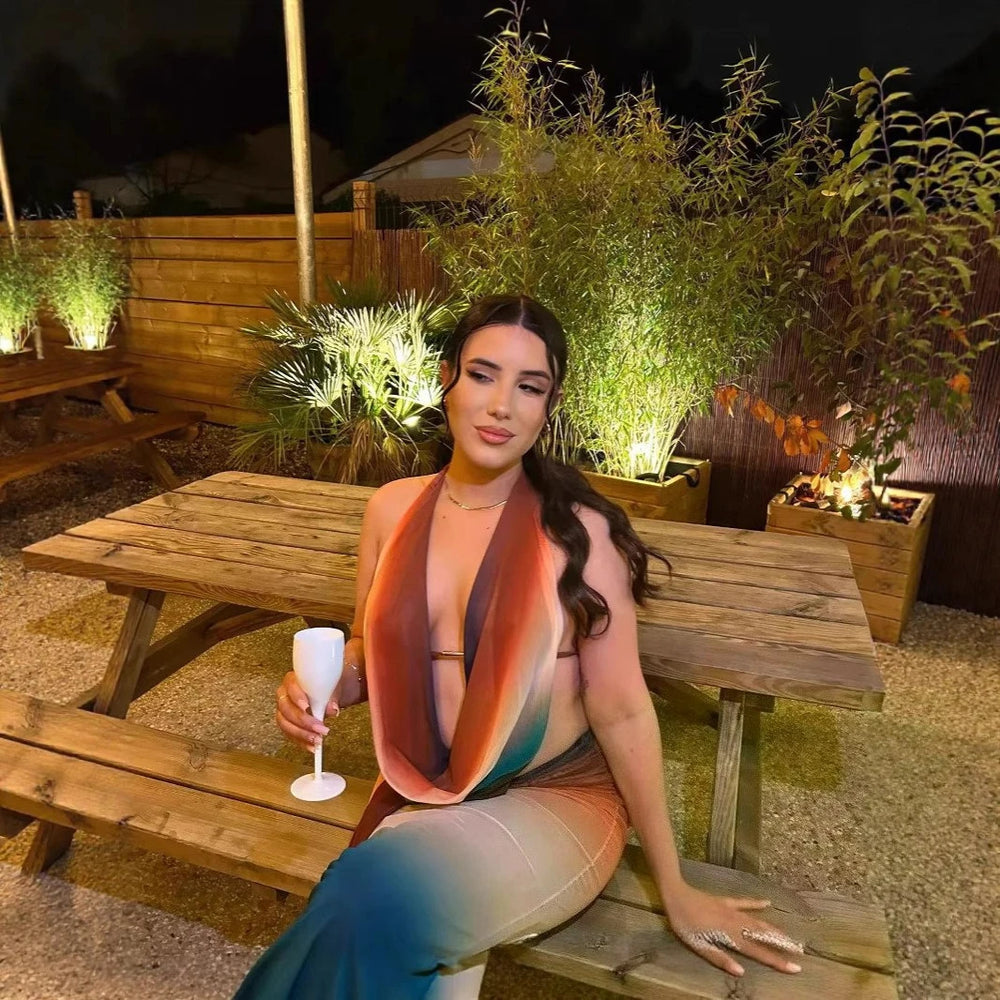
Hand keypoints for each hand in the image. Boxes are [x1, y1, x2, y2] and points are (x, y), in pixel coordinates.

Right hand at [275, 637, 364, 750]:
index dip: (297, 697)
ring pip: (286, 724)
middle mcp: (284, 695)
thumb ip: (332, 696)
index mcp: (292, 680)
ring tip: (317, 740)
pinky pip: (290, 735)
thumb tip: (333, 709)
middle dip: (304, 721)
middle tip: (320, 728)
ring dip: (302, 734)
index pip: (290, 687)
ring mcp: (284, 710)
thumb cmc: (326, 685)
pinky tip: (312, 747)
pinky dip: (302, 742)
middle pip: (287, 709)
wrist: (328, 692)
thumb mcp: (332, 686)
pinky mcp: (288, 724)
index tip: (307, 707)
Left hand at [665, 883, 803, 976]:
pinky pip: (744, 902)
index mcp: (729, 936)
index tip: (795, 967)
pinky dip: (756, 903)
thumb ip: (719, 958)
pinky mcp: (725, 901)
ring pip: (757, 921)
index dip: (776, 960)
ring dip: (774, 929)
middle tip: (800, 950)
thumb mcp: (698, 945)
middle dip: (781, 944)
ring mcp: (731, 910)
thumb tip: (741, 971)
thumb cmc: (684, 923)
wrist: (676, 894)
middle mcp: (735, 923)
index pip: (757, 952)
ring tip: (790, 936)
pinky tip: (768, 903)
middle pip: (762, 935)